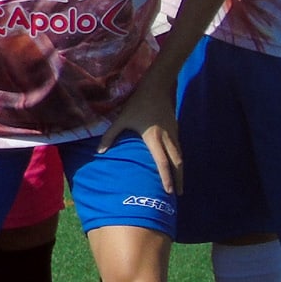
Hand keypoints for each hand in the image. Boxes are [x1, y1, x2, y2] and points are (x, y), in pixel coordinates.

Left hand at [97, 75, 181, 193]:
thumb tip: (99, 152)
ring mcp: (173, 133)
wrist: (156, 87)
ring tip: (179, 184)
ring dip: (181, 171)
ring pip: (180, 156)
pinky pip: (179, 148)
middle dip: (178, 179)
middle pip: (177, 163)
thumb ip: (110, 135)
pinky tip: (177, 166)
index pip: (162, 162)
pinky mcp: (176, 129)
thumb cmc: (137, 103)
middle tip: (178, 194)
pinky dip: (179, 160)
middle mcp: (166, 138)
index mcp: (153, 138)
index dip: (166, 177)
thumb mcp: (121, 119)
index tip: (168, 191)